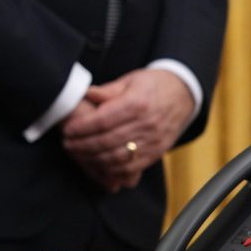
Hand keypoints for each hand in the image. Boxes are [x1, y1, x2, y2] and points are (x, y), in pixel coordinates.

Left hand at [61, 70, 195, 191]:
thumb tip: (85, 94)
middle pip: (108, 140)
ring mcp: (153, 140)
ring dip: (94, 159)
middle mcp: (146, 124)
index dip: (82, 127)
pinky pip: (132, 167)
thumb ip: (107, 90)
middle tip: (67, 145)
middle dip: (83, 145)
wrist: (184, 94)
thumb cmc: (152, 85)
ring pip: (118, 157)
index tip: (67, 130)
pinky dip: (113, 169)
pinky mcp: (157, 152)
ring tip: (77, 155)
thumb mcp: (130, 80)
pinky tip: (97, 165)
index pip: (103, 119)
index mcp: (137, 103)